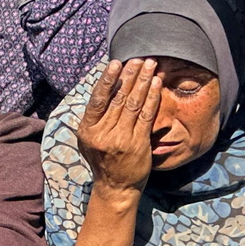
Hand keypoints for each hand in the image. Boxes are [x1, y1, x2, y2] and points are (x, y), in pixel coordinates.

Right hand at [76, 59, 160, 193]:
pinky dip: (152, 97)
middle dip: (130, 75)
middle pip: (118, 98)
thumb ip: (95, 119)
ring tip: (150, 65)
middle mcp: (103, 134)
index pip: (98, 100)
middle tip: (139, 59)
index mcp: (88, 130)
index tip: (115, 63)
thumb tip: (104, 89)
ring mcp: (121, 139)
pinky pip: (146, 115)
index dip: (107, 80)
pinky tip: (157, 84)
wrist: (116, 187)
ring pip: (132, 104)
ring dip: (143, 81)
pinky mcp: (138, 143)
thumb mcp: (89, 140)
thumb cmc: (103, 160)